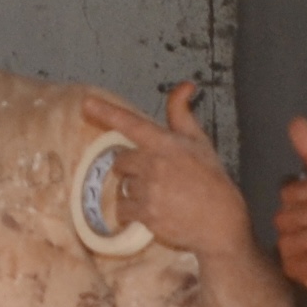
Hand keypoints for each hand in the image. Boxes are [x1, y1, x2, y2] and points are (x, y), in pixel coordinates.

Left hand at [71, 82, 255, 255]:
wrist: (220, 220)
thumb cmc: (211, 179)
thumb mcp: (199, 141)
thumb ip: (182, 113)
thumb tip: (185, 85)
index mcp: (165, 143)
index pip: (131, 123)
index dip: (107, 112)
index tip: (87, 103)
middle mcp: (154, 164)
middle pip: (120, 161)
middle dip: (130, 168)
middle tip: (152, 176)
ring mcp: (148, 190)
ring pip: (123, 187)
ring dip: (134, 192)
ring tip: (159, 196)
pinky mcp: (145, 214)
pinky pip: (124, 210)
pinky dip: (133, 213)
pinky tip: (153, 211)